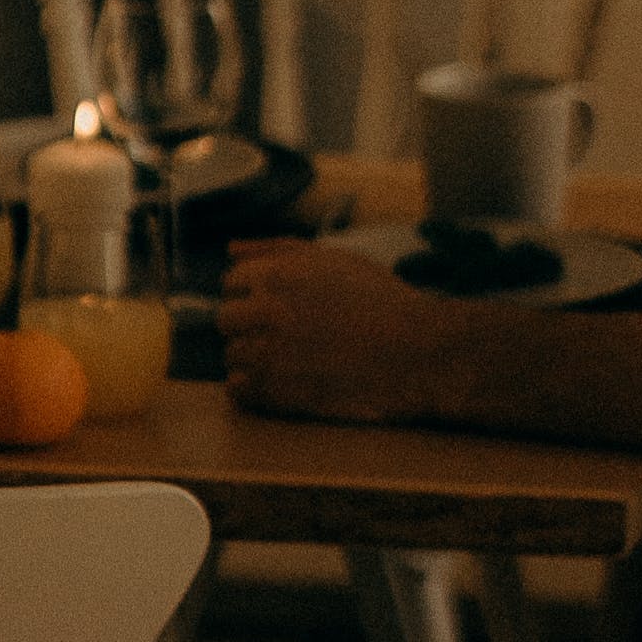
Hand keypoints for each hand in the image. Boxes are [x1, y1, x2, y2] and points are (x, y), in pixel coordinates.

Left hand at [218, 239, 457, 422]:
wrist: (416, 352)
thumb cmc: (379, 300)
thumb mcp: (332, 259)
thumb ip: (276, 249)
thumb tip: (231, 250)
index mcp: (278, 273)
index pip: (231, 282)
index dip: (255, 294)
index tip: (283, 307)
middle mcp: (267, 309)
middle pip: (225, 319)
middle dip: (250, 326)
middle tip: (288, 336)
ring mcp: (270, 353)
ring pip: (231, 355)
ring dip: (255, 359)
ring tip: (295, 360)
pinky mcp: (278, 392)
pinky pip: (238, 390)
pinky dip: (254, 389)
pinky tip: (286, 383)